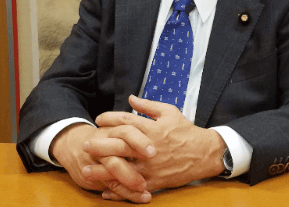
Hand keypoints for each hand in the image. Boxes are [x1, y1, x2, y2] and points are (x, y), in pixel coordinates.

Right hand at [50, 122, 153, 201]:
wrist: (74, 146)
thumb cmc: (103, 136)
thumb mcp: (115, 125)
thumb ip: (134, 123)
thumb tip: (157, 123)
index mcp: (112, 130)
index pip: (126, 132)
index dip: (140, 141)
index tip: (153, 153)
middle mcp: (104, 144)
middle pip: (118, 152)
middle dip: (135, 160)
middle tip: (148, 181)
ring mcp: (98, 161)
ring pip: (113, 170)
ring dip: (130, 181)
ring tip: (145, 188)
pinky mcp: (96, 177)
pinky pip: (112, 186)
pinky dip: (127, 193)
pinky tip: (142, 197)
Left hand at [93, 95, 225, 196]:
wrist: (204, 153)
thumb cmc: (186, 131)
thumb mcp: (169, 112)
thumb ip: (148, 106)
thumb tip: (130, 98)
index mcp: (152, 129)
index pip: (126, 121)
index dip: (110, 118)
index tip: (99, 119)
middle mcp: (149, 148)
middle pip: (119, 146)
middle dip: (100, 146)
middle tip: (85, 145)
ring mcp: (152, 166)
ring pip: (123, 169)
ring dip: (103, 171)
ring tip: (87, 171)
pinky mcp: (155, 181)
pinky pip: (134, 187)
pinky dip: (119, 190)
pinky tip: (106, 191)